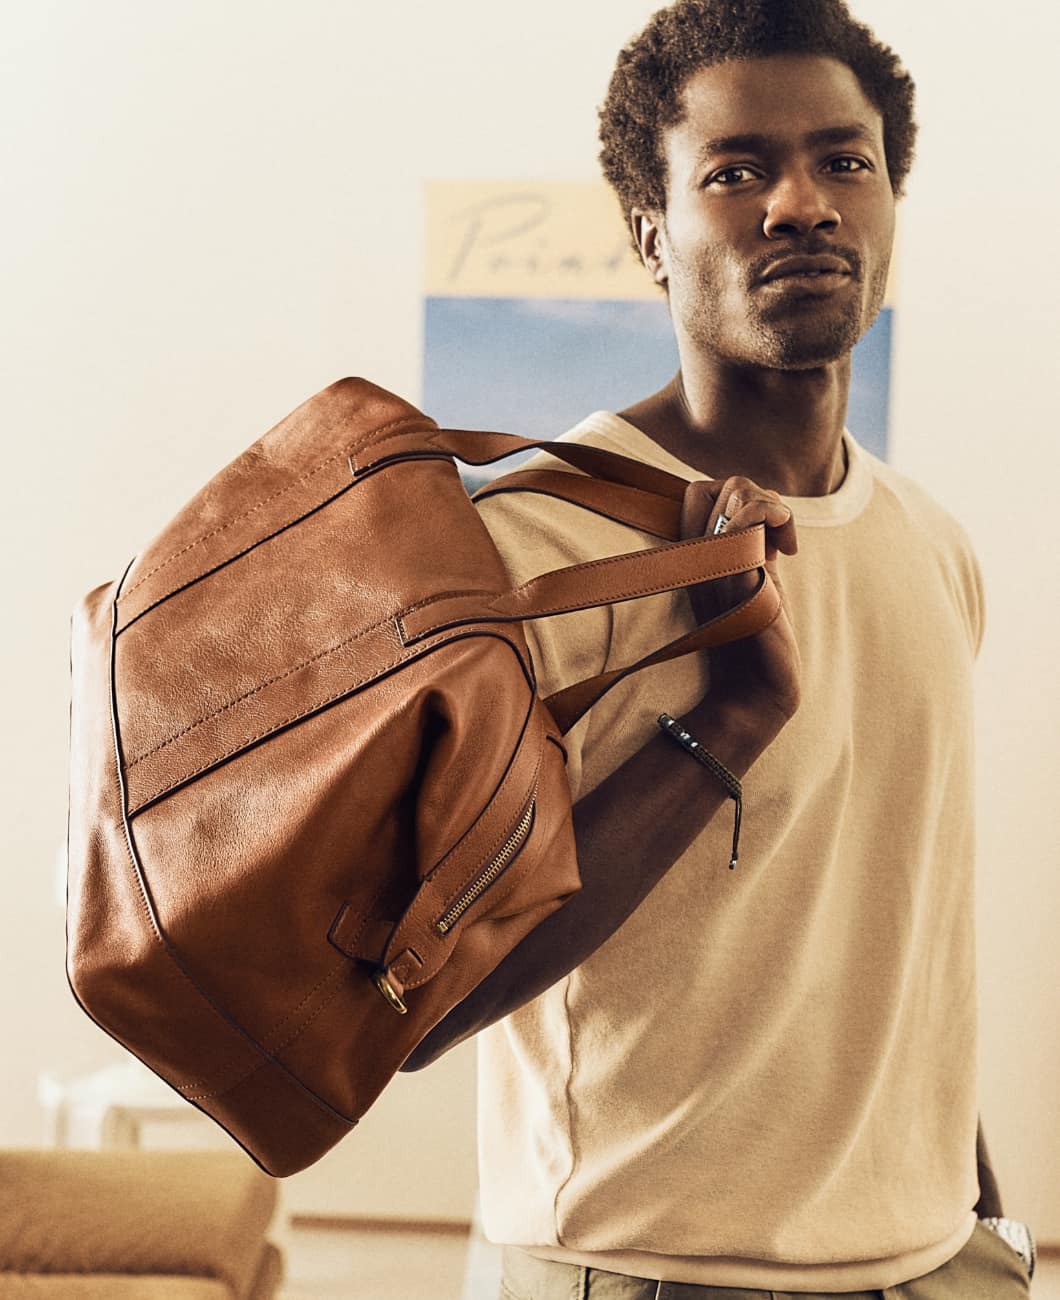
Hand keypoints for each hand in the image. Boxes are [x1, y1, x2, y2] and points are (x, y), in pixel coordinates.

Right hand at [681, 476, 800, 725]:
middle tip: (779, 536)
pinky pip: (748, 520)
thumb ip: (751, 546)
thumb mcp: (751, 581)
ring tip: (785, 542)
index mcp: (698, 557)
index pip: (698, 492)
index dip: (733, 495)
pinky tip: (790, 551)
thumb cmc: (758, 641)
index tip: (762, 530)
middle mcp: (699, 557)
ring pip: (737, 492)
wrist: (754, 692)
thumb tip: (768, 510)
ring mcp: (715, 564)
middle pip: (720, 484)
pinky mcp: (737, 576)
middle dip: (760, 496)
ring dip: (772, 506)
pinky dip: (777, 518)